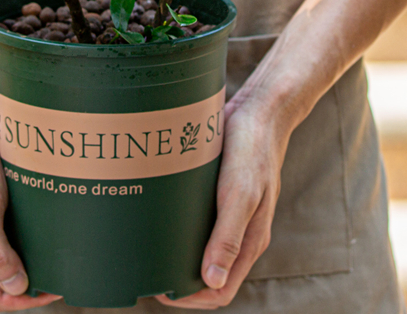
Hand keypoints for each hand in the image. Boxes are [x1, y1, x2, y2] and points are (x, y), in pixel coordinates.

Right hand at [0, 102, 60, 310]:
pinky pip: (7, 232)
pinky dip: (25, 236)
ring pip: (6, 256)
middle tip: (63, 271)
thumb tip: (16, 288)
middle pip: (1, 279)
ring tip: (58, 253)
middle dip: (30, 281)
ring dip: (30, 258)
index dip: (25, 299)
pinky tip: (46, 229)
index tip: (56, 290)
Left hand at [155, 98, 288, 308]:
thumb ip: (228, 239)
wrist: (259, 110)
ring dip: (178, 254)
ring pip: (201, 247)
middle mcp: (239, 232)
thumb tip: (212, 282)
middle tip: (147, 270)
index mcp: (250, 241)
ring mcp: (229, 212)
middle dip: (180, 280)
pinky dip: (179, 226)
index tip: (161, 291)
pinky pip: (199, 220)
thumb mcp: (241, 194)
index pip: (221, 291)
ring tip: (147, 248)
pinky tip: (158, 217)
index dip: (192, 299)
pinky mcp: (218, 192)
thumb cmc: (252, 150)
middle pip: (208, 273)